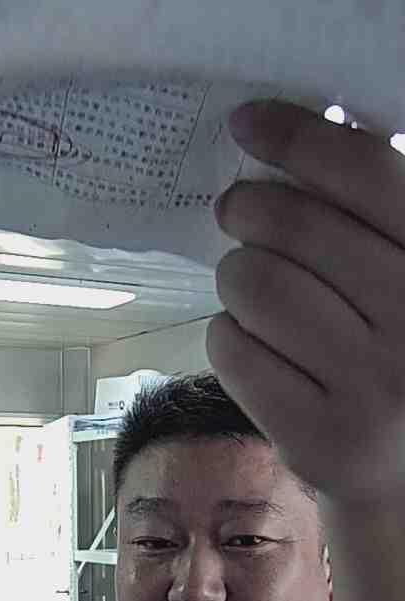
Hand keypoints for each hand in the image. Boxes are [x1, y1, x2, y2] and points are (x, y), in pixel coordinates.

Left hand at [207, 100, 404, 501]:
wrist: (404, 465)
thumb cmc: (394, 351)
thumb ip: (370, 221)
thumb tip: (289, 150)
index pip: (366, 176)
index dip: (297, 138)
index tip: (247, 124)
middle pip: (294, 230)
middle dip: (247, 209)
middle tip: (234, 209)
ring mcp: (370, 389)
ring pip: (255, 286)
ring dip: (235, 274)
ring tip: (247, 283)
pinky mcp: (319, 438)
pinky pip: (234, 350)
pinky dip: (226, 334)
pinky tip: (246, 337)